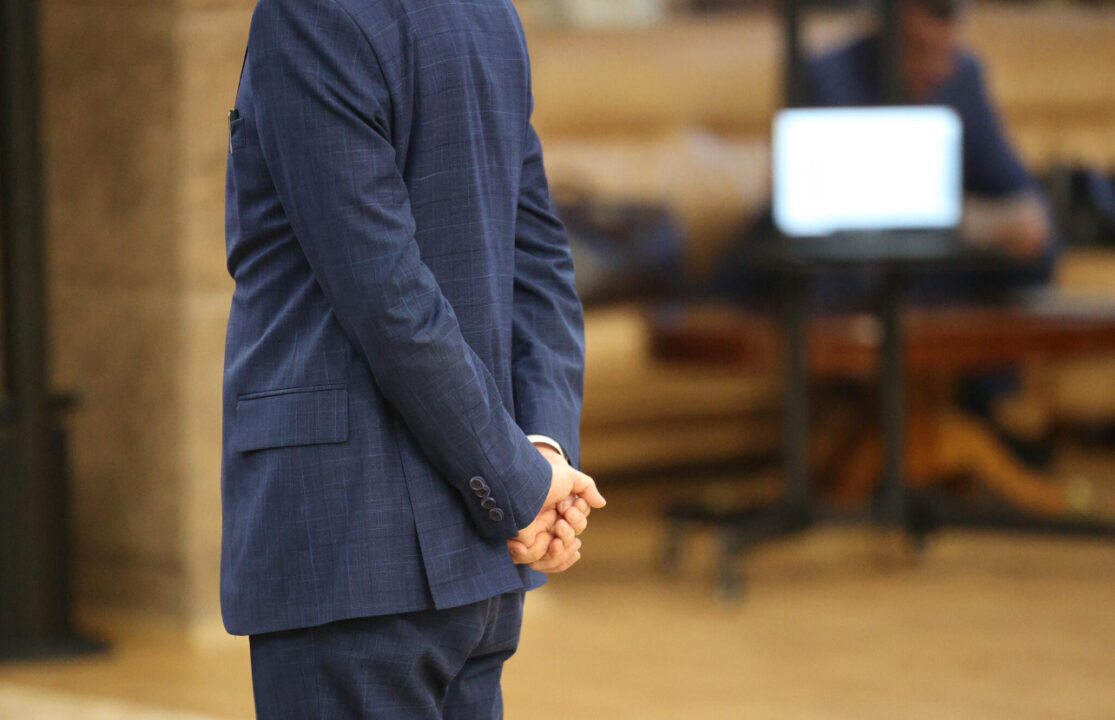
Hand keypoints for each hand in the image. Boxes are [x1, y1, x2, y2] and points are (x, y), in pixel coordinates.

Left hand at [507, 445, 604, 570]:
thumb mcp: (569, 478)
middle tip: (563, 516)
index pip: (577, 525)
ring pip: (556, 555)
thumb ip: (587, 488)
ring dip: (562, 545)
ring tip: (558, 527)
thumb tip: (601, 504)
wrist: (520, 480)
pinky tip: (544, 539)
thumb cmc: (544, 478)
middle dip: (571, 529)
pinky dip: (541, 551)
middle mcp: (549, 524)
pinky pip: (536, 559)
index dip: (578, 518)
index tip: (571, 505)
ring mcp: (536, 534)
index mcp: (560, 511)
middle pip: (570, 541)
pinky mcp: (523, 543)